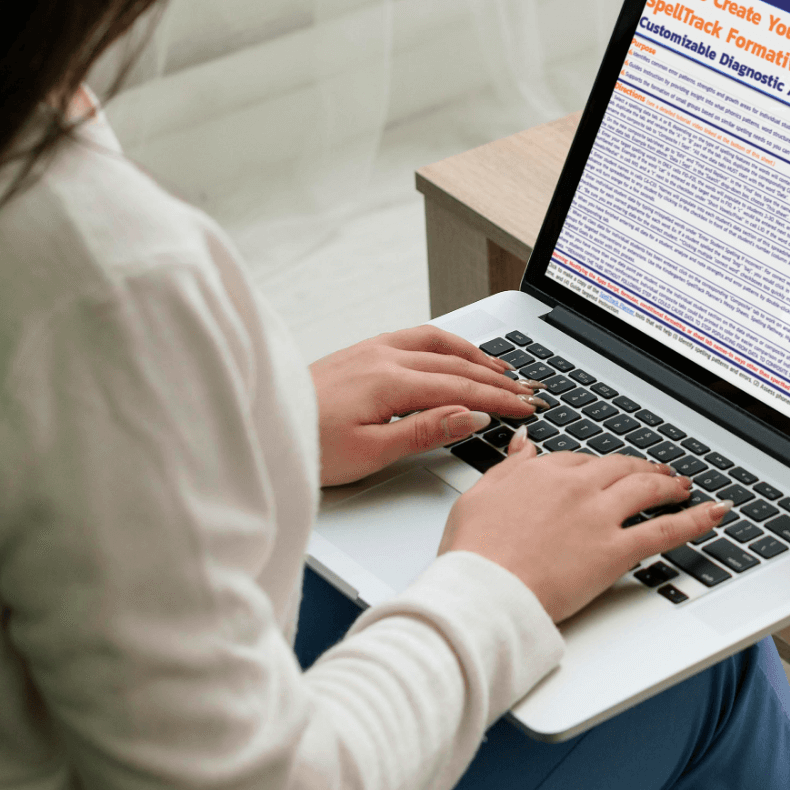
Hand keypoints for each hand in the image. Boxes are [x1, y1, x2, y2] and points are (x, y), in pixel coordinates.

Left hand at [310, 325, 548, 484]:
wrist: (261, 425)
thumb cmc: (308, 445)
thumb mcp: (371, 452)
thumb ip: (426, 430)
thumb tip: (472, 415)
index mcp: (389, 381)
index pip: (461, 388)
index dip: (499, 399)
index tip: (526, 407)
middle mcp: (383, 356)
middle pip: (455, 364)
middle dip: (497, 378)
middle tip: (529, 391)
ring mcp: (371, 349)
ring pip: (438, 343)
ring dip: (475, 355)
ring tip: (502, 368)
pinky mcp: (360, 352)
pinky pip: (416, 337)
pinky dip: (446, 344)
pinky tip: (454, 352)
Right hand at [440, 429, 730, 620]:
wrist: (483, 590)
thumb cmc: (473, 553)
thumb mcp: (478, 495)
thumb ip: (507, 467)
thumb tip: (523, 444)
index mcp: (542, 473)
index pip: (579, 461)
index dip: (597, 468)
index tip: (605, 473)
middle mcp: (576, 487)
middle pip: (619, 468)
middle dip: (640, 468)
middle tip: (655, 471)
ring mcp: (599, 517)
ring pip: (646, 488)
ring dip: (669, 484)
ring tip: (683, 486)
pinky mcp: (615, 550)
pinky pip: (665, 529)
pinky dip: (696, 519)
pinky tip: (716, 513)